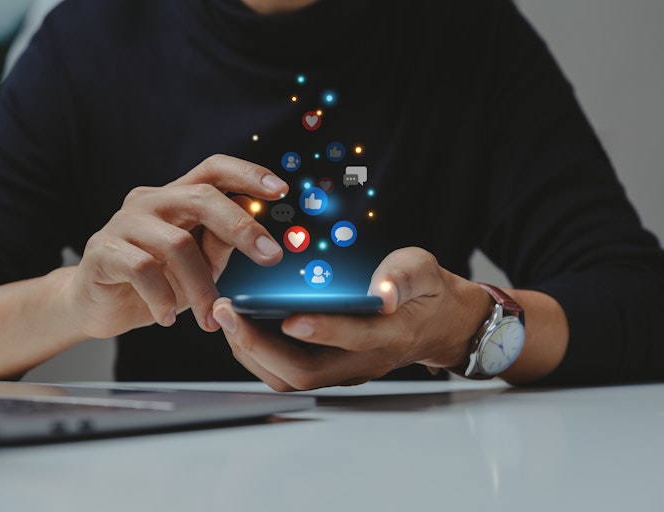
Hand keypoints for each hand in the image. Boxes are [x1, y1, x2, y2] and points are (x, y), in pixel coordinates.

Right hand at [65, 154, 288, 338]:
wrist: (98, 306)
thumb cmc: (156, 282)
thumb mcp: (199, 266)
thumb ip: (220, 243)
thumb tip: (255, 223)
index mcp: (177, 197)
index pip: (214, 169)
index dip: (248, 173)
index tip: (281, 189)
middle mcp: (150, 201)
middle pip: (201, 197)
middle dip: (242, 227)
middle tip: (271, 257)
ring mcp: (123, 222)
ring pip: (177, 244)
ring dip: (200, 286)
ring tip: (208, 318)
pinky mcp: (102, 250)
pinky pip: (142, 269)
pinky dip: (162, 298)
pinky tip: (167, 318)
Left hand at [212, 247, 493, 390]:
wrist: (437, 324)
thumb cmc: (426, 293)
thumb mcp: (424, 270)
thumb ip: (404, 276)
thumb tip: (383, 291)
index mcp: (391, 335)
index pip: (354, 339)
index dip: (321, 330)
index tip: (287, 316)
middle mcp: (364, 361)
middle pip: (306, 372)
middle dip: (260, 346)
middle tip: (228, 313)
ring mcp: (345, 370)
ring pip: (290, 378)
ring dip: (252, 352)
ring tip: (226, 318)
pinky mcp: (330, 369)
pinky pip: (288, 372)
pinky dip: (258, 354)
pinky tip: (241, 327)